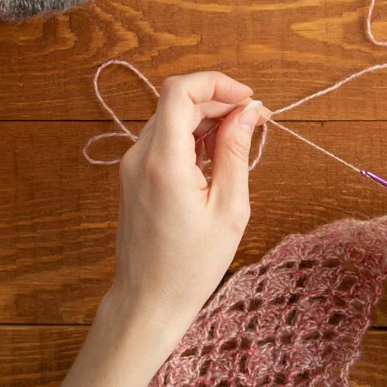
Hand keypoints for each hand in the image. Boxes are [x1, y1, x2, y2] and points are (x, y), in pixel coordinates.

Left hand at [16, 72, 267, 386]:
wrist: (147, 302)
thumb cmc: (191, 265)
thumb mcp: (228, 209)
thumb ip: (235, 152)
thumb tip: (248, 112)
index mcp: (163, 161)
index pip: (180, 91)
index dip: (217, 84)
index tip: (249, 100)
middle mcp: (139, 156)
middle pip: (176, 102)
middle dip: (218, 101)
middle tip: (256, 121)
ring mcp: (131, 166)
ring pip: (169, 119)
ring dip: (205, 120)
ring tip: (239, 142)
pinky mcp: (133, 177)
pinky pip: (162, 141)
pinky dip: (190, 138)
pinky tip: (215, 160)